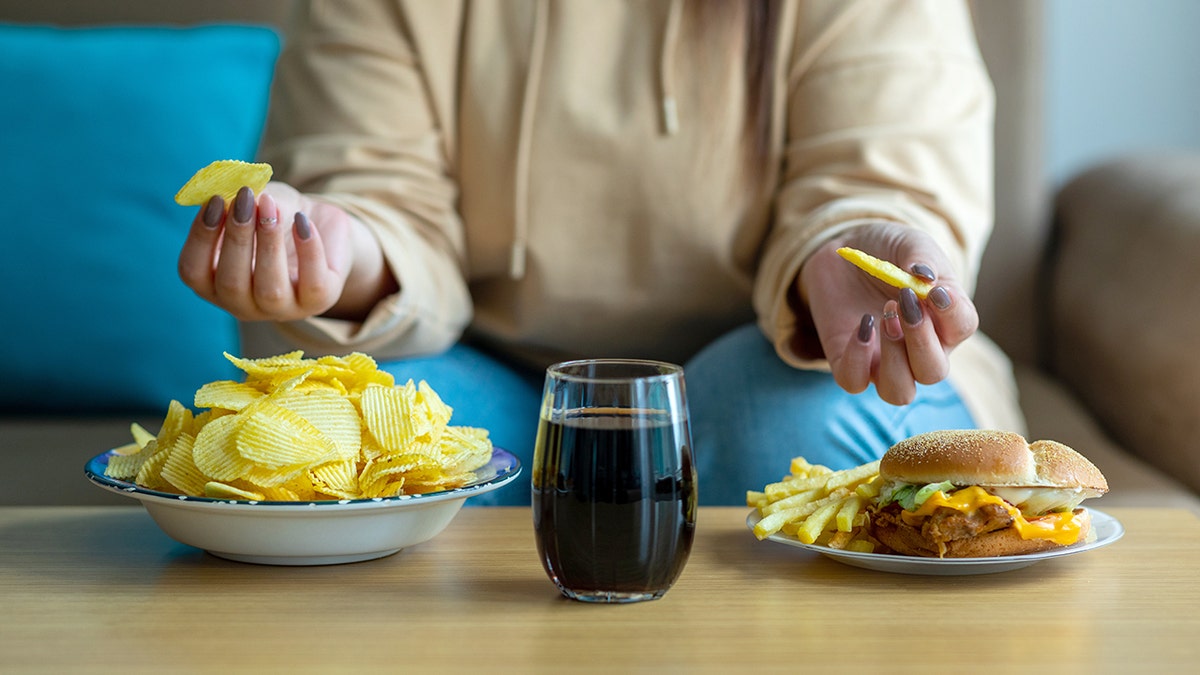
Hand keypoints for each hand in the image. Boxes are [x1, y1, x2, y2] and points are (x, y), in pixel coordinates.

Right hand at [178, 183, 394, 322]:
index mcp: (214, 283)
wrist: (319, 222)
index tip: (216, 200)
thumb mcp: (254, 201)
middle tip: (245, 199)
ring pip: (270, 290)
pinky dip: (308, 250)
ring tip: (271, 206)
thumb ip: (242, 200)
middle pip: (231, 284)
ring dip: (267, 244)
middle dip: (236, 237)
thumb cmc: (275, 213)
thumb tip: (236, 196)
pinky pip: (313, 284)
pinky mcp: (318, 300)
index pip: (193, 272)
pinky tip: (302, 220)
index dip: (201, 237)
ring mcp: (282, 308)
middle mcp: (244, 304)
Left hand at [798, 222, 978, 404]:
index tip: (935, 290)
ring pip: (899, 392)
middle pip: (934, 371)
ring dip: (894, 358)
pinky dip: (857, 359)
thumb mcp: (908, 243)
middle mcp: (918, 350)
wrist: (842, 252)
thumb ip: (922, 257)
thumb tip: (925, 279)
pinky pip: (854, 381)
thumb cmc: (886, 251)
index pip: (963, 328)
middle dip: (921, 340)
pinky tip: (862, 324)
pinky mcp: (848, 360)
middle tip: (904, 301)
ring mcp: (882, 360)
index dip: (952, 312)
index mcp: (944, 321)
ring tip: (884, 316)